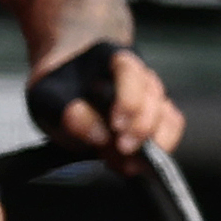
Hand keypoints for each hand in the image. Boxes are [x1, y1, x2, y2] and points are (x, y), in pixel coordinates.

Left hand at [34, 45, 184, 166]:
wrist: (67, 88)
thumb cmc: (59, 89)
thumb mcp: (48, 99)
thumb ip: (67, 115)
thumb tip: (99, 135)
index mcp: (109, 58)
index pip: (129, 71)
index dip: (128, 99)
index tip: (117, 127)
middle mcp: (137, 73)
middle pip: (154, 96)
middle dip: (140, 128)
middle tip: (121, 150)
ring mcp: (151, 94)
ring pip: (167, 114)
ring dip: (151, 143)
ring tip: (124, 162)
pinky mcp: (158, 114)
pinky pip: (173, 127)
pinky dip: (162, 146)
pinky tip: (136, 161)